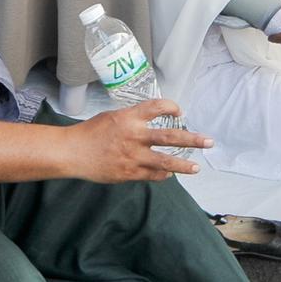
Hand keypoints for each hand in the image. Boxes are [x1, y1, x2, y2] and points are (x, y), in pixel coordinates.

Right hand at [72, 100, 211, 182]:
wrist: (71, 153)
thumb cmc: (90, 132)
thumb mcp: (112, 117)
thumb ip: (133, 119)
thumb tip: (153, 122)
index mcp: (129, 117)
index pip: (157, 107)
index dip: (171, 107)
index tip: (179, 110)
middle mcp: (134, 135)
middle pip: (170, 136)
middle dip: (192, 139)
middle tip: (208, 141)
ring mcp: (132, 156)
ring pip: (165, 161)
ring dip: (183, 165)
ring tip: (197, 168)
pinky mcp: (128, 173)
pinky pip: (152, 175)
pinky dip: (163, 174)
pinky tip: (169, 173)